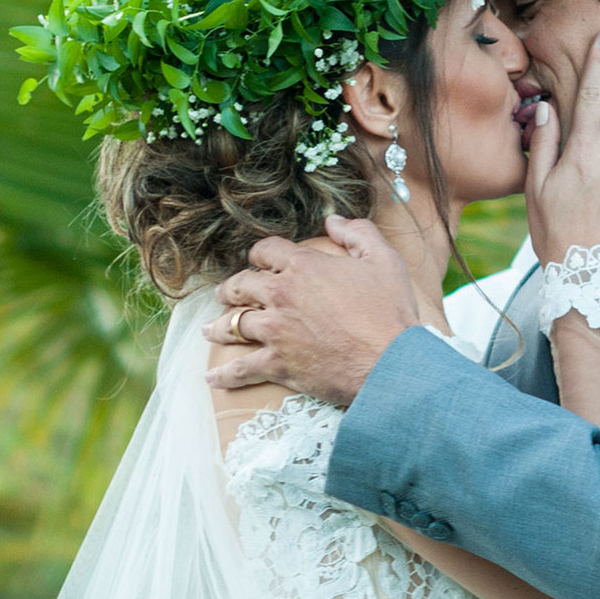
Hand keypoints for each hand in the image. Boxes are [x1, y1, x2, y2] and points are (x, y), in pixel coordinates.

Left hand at [202, 219, 420, 403]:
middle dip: (232, 289)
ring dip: (218, 327)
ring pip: (233, 325)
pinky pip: (241, 369)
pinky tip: (211, 378)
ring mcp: (275, 331)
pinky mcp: (277, 364)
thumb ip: (358, 233)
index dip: (260, 254)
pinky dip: (224, 374)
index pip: (266, 251)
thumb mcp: (384, 259)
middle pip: (241, 286)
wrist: (390, 363)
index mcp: (303, 266)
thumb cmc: (390, 312)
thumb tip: (334, 220)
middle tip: (226, 294)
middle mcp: (281, 295)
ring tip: (209, 330)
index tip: (258, 261)